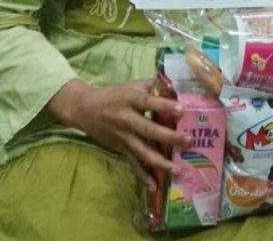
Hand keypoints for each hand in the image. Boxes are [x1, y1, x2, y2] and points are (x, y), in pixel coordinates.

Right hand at [50, 78, 188, 187]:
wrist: (84, 109)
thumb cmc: (114, 95)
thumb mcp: (132, 85)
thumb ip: (153, 85)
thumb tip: (175, 87)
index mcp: (131, 100)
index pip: (149, 103)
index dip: (165, 107)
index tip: (182, 111)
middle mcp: (127, 120)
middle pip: (148, 130)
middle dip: (169, 137)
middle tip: (187, 140)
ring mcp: (123, 137)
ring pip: (142, 151)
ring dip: (160, 162)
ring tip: (176, 170)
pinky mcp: (120, 149)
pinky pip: (133, 163)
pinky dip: (143, 176)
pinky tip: (154, 186)